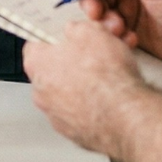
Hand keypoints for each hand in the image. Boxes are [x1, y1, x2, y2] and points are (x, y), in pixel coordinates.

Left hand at [23, 22, 147, 153]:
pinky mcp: (75, 133)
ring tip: (108, 79)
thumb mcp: (91, 31)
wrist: (126, 115)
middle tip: (95, 56)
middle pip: (54, 70)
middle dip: (74, 62)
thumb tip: (75, 30)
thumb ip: (75, 29)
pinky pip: (82, 114)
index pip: (36, 44)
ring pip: (68, 94)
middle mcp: (41, 93)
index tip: (67, 36)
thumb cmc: (106, 77)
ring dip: (85, 86)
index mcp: (37, 64)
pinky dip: (94, 108)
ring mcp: (57, 116)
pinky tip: (111, 100)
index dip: (55, 38)